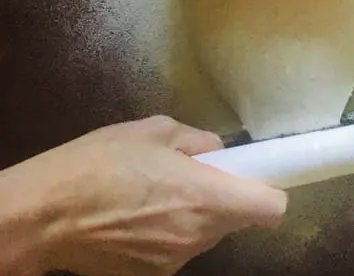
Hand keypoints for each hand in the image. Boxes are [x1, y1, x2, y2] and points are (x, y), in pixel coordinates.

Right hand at [0, 115, 286, 275]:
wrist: (42, 215)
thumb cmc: (100, 163)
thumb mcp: (154, 131)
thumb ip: (199, 141)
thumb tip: (219, 151)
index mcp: (206, 197)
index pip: (271, 209)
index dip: (272, 191)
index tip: (259, 178)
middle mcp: (198, 236)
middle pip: (237, 220)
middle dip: (225, 198)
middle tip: (194, 176)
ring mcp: (175, 261)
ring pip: (206, 234)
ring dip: (195, 216)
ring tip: (155, 194)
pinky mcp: (151, 275)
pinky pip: (177, 248)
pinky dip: (169, 233)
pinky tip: (137, 217)